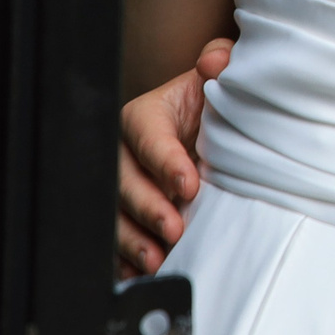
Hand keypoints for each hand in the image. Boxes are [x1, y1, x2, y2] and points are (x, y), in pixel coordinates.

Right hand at [117, 38, 231, 277]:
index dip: (165, 161)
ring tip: (156, 260)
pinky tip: (139, 275)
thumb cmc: (213, 106)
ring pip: (113, 213)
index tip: (190, 184)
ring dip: (132, 239)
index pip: (148, 136)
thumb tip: (217, 60)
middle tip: (174, 229)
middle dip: (146, 207)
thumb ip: (221, 63)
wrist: (213, 134)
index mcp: (144, 116)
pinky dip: (125, 260)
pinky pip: (115, 240)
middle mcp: (126, 152)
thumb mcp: (218, 82)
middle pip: (124, 181)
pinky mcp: (126, 215)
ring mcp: (123, 187)